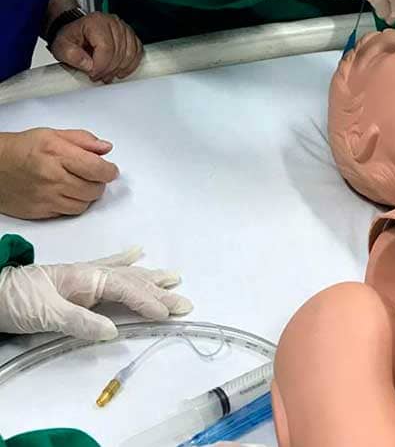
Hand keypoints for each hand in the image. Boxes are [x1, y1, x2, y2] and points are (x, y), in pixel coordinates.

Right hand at [0, 128, 118, 219]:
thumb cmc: (22, 148)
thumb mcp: (53, 134)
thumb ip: (83, 140)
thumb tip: (105, 148)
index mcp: (58, 154)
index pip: (96, 169)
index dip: (109, 171)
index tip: (111, 170)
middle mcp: (53, 178)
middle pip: (93, 189)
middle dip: (99, 183)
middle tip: (95, 176)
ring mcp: (46, 197)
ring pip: (83, 204)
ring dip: (88, 196)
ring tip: (80, 184)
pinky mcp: (39, 212)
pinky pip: (68, 213)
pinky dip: (73, 204)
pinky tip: (67, 193)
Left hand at [0, 247, 191, 339]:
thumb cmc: (18, 302)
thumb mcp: (46, 314)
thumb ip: (80, 321)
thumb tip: (113, 330)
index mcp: (87, 279)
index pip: (126, 288)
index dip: (147, 301)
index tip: (166, 312)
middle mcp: (91, 273)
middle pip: (133, 281)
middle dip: (160, 291)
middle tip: (185, 302)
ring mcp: (86, 274)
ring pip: (127, 274)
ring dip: (152, 277)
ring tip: (174, 277)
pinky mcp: (79, 279)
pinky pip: (109, 266)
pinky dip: (125, 260)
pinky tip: (137, 253)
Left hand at [51, 12, 143, 83]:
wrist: (77, 32)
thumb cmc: (71, 38)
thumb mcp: (61, 47)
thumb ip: (71, 55)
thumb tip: (88, 65)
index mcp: (95, 22)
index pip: (106, 47)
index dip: (101, 66)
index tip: (93, 74)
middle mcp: (112, 22)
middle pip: (119, 52)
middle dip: (109, 70)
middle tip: (99, 77)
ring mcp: (124, 28)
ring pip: (130, 53)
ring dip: (120, 68)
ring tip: (108, 74)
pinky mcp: (131, 35)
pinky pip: (138, 51)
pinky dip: (131, 64)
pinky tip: (121, 70)